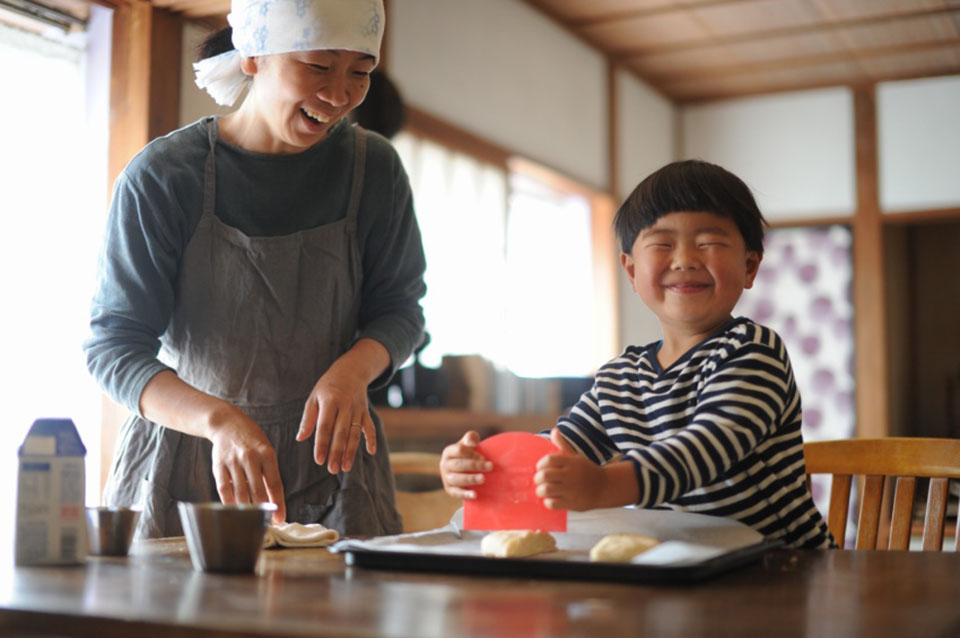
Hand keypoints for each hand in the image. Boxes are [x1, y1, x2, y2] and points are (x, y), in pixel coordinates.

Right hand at [208, 404, 285, 523]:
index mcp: (267, 454)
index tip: (280, 518)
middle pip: (257, 490)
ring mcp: (233, 461)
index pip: (275, 483)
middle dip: (262, 510)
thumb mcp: (266, 451)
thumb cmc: (251, 440)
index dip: (278, 503)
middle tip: (265, 524)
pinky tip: (233, 511)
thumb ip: (268, 474)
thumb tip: (274, 501)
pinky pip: (224, 489)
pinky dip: (229, 502)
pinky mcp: (219, 465)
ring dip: (246, 510)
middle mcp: (250, 457)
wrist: (227, 423)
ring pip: (240, 492)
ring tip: (250, 522)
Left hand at [297, 364, 375, 473]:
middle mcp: (345, 406)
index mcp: (330, 402)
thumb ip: (308, 418)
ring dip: (351, 451)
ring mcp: (358, 409)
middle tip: (332, 469)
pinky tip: (371, 452)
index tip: (319, 460)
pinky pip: (370, 427)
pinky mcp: (365, 412)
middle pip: (341, 432)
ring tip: (346, 468)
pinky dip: (372, 439)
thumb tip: (300, 438)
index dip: (322, 444)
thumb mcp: (314, 397)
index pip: (325, 426)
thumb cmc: (327, 387)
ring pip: (355, 433)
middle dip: (337, 452)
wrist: (351, 371)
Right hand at [440, 431, 490, 499]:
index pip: (459, 450)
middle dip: (475, 465)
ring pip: (457, 479)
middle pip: (459, 465)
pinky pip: (456, 493)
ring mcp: (446, 478)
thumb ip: (471, 438)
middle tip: (490, 466)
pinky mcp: (449, 490)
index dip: (472, 453)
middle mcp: (445, 464)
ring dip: (471, 478)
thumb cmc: (467, 454)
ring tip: (483, 479)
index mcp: (449, 452)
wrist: (461, 470)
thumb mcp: (468, 444)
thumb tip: (472, 442)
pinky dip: (465, 494)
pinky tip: (475, 494)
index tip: (484, 457)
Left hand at [534, 428, 604, 510]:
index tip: (541, 468)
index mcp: (570, 462)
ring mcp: (571, 490)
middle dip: (538, 478)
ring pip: (546, 490)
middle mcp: (570, 475)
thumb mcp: (576, 457)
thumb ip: (563, 445)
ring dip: (540, 491)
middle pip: (545, 475)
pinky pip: (553, 503)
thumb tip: (554, 431)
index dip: (540, 464)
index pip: (549, 459)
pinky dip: (548, 502)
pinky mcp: (572, 503)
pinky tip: (551, 499)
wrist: (604, 487)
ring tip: (542, 491)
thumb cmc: (586, 470)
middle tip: (539, 480)